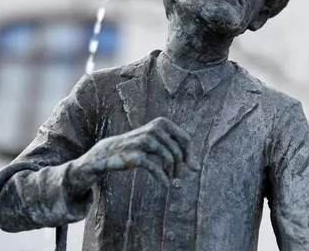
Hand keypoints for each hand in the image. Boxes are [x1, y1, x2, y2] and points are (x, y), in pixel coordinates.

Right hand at [70, 117, 199, 189]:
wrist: (110, 152)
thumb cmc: (139, 148)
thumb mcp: (159, 144)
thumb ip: (178, 151)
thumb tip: (197, 167)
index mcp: (162, 123)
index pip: (185, 140)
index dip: (190, 155)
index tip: (192, 168)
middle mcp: (154, 129)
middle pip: (177, 152)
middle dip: (180, 167)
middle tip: (178, 177)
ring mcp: (144, 141)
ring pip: (168, 159)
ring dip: (172, 173)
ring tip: (171, 180)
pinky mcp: (136, 155)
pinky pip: (155, 168)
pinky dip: (163, 178)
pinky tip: (165, 185)